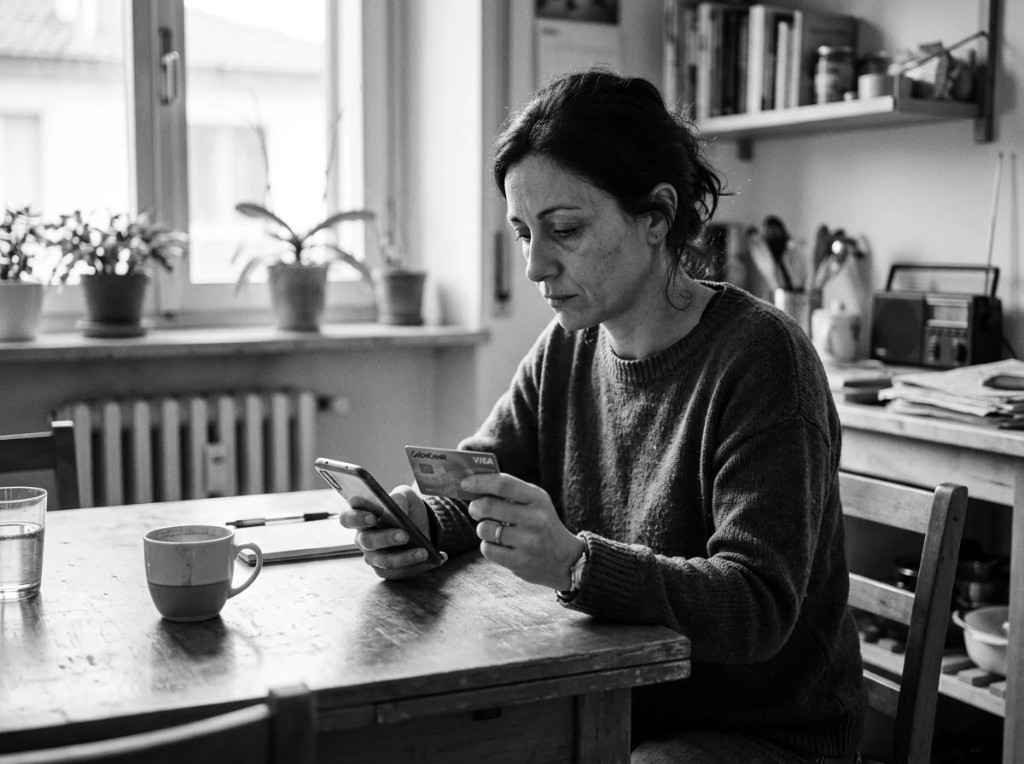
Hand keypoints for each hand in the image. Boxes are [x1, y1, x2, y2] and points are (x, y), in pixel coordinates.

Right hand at [338, 485, 443, 579]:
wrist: (422, 524)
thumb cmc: (406, 508)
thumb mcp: (405, 496)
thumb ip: (399, 497)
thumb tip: (395, 506)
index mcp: (361, 517)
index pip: (347, 518)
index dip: (357, 518)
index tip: (373, 517)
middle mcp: (363, 539)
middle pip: (366, 542)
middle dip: (386, 538)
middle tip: (405, 535)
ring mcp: (373, 556)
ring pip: (384, 561)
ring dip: (405, 557)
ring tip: (424, 551)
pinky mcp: (387, 571)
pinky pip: (399, 573)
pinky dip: (419, 567)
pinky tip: (436, 558)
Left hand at [463, 473, 584, 590]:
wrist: (566, 560)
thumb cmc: (541, 525)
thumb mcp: (534, 503)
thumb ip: (509, 492)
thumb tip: (473, 485)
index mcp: (538, 498)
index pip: (503, 484)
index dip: (480, 482)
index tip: (464, 483)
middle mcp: (535, 518)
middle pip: (488, 506)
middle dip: (475, 507)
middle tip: (475, 509)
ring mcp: (528, 542)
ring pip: (484, 529)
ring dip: (483, 529)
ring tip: (494, 531)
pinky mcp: (521, 563)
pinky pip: (488, 549)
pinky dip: (488, 546)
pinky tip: (500, 546)